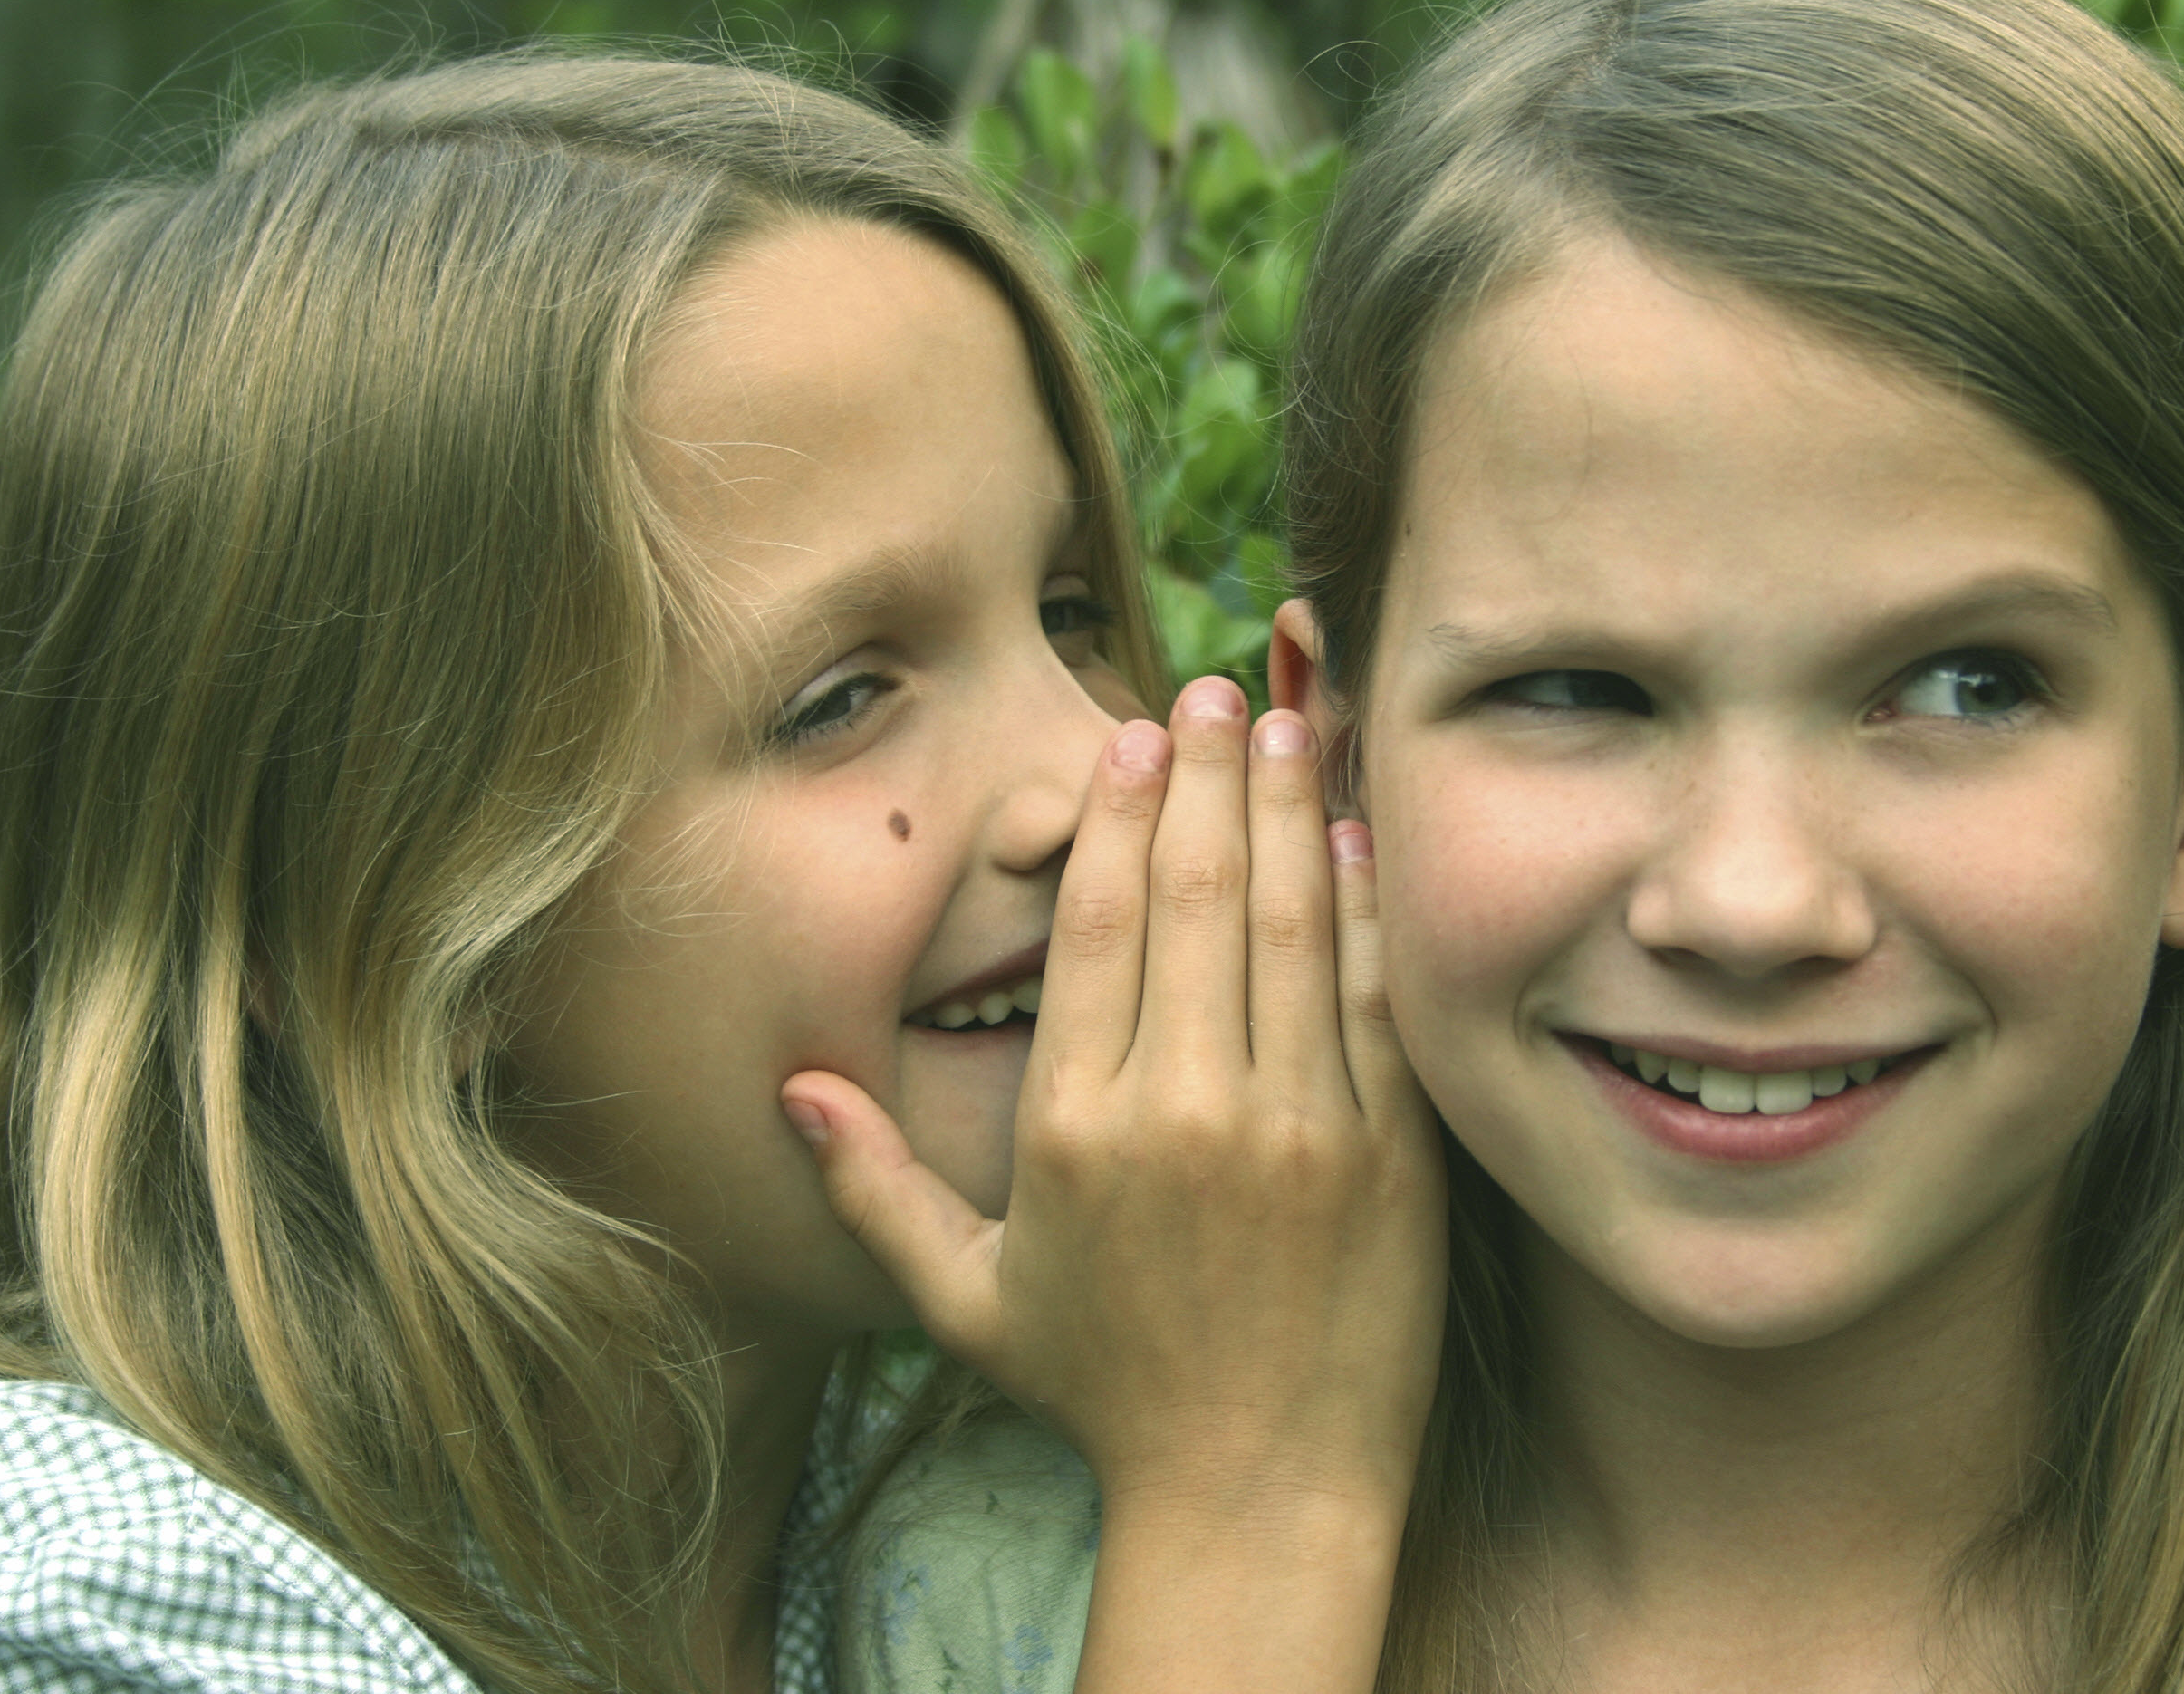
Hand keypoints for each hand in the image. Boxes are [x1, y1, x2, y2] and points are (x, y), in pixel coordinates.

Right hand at [782, 673, 1445, 1517]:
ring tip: (1284, 718)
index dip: (1119, 812)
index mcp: (1073, 1127)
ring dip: (1287, 805)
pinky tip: (1355, 830)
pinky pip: (1372, 996)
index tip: (1133, 736)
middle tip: (1212, 691)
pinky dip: (1364, 903)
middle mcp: (1182, 1109)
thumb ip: (875, 1189)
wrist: (1259, 1492)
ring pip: (1290, 922)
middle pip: (1197, 894)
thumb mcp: (965, 1301)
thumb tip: (795, 1093)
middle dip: (1205, 773)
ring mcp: (1296, 1125)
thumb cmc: (1104, 1393)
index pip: (1100, 923)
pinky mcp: (1388, 1152)